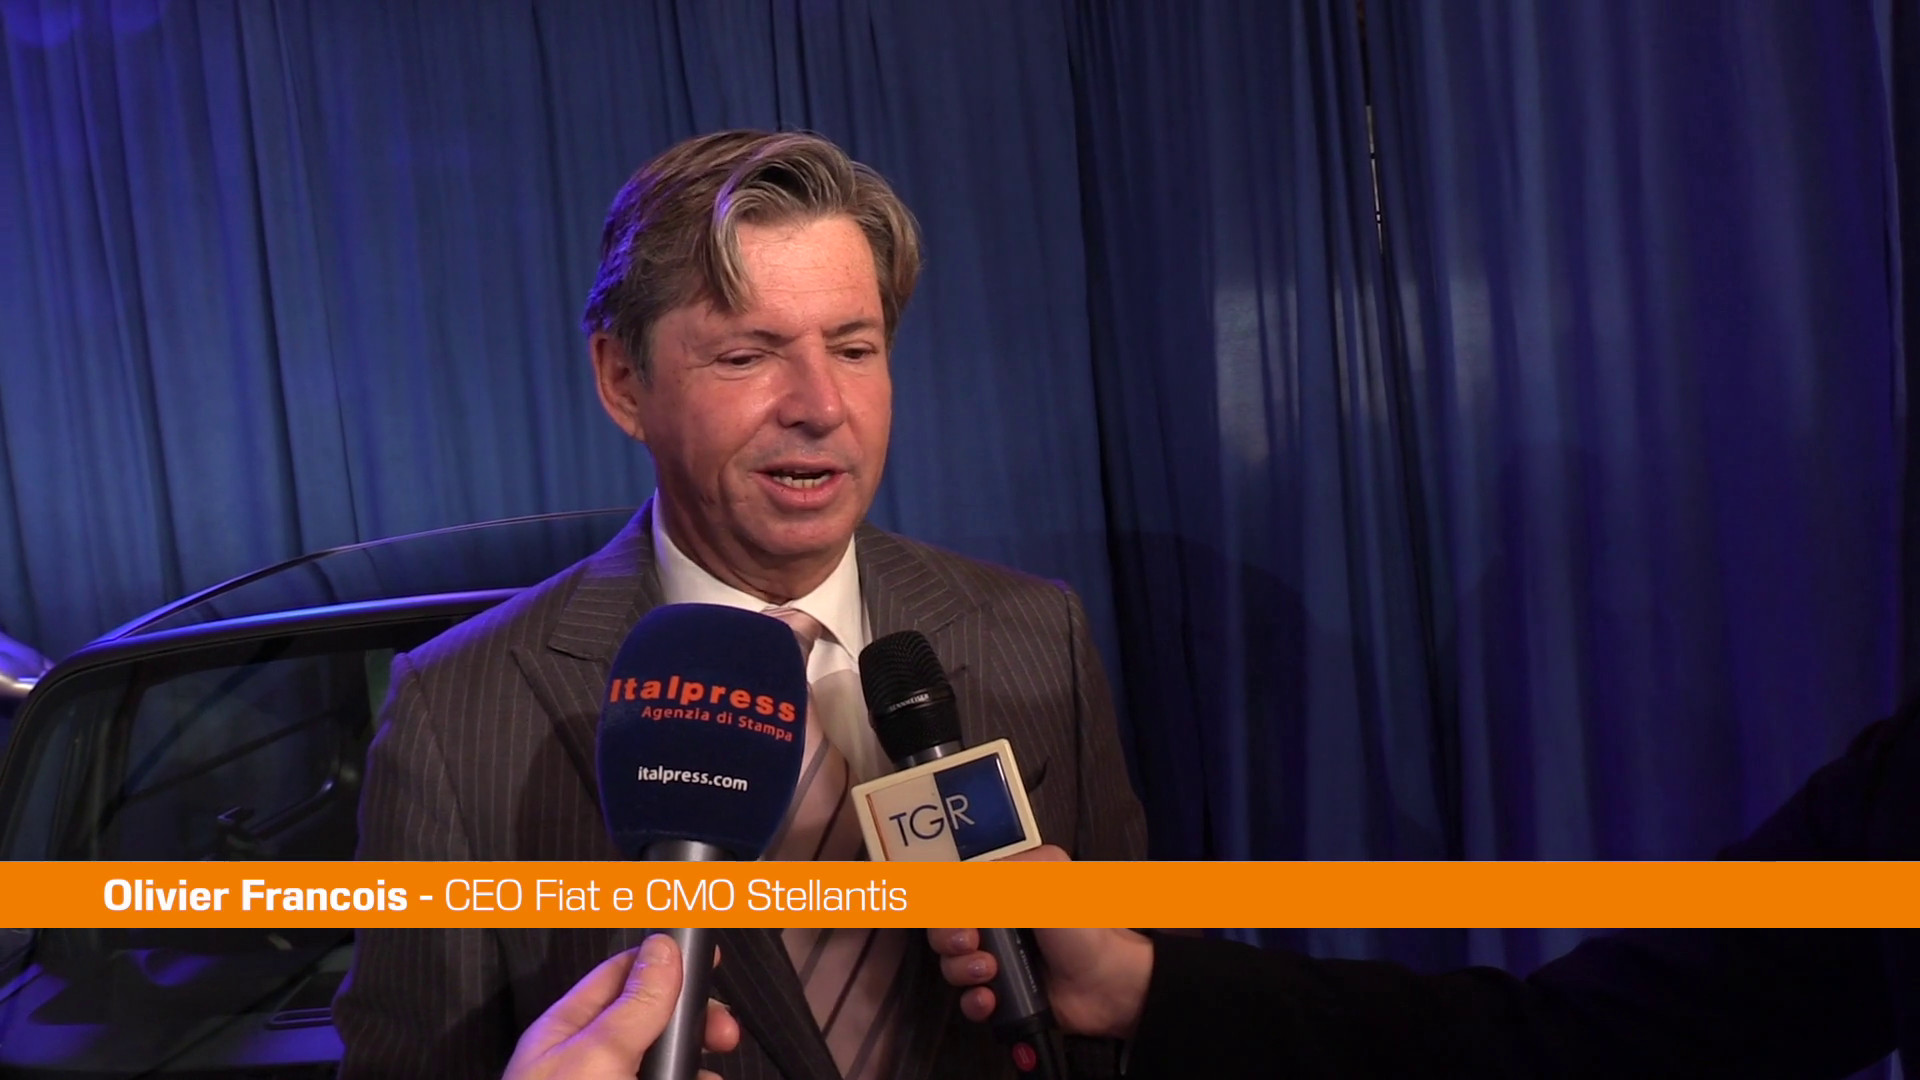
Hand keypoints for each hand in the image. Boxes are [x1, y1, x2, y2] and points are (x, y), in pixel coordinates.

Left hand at [503, 933, 740, 1079]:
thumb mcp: (598, 1056)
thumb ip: (635, 1004)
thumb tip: (663, 947)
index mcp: (568, 1032)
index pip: (621, 975)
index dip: (665, 960)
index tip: (710, 958)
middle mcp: (590, 1063)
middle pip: (654, 1023)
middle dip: (695, 1023)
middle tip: (725, 1035)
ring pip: (666, 1067)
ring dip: (697, 1067)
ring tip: (713, 1076)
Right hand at [927, 846, 1154, 1040]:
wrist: (1106, 985)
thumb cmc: (1081, 928)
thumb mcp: (1046, 880)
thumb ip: (1001, 872)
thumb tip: (957, 880)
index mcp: (1006, 886)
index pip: (956, 887)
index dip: (947, 899)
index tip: (957, 911)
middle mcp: (996, 921)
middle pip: (945, 926)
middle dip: (948, 936)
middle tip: (970, 943)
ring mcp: (997, 958)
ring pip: (951, 963)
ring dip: (961, 969)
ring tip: (988, 972)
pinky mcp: (1001, 994)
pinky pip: (967, 998)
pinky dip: (973, 1000)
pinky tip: (990, 1000)